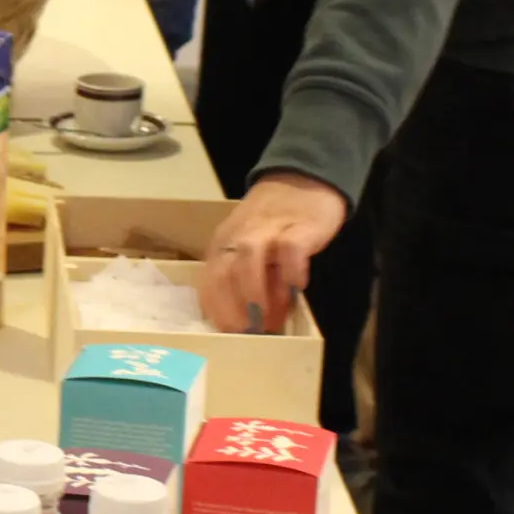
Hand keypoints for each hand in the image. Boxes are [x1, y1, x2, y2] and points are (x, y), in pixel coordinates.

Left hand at [199, 172, 350, 332]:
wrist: (303, 178)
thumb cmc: (276, 224)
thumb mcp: (255, 251)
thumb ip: (253, 281)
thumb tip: (256, 322)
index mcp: (223, 245)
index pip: (209, 281)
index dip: (218, 311)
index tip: (231, 335)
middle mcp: (239, 236)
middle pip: (224, 273)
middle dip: (233, 308)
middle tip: (250, 333)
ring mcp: (268, 229)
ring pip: (248, 258)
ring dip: (255, 293)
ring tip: (269, 320)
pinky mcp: (298, 226)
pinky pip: (289, 250)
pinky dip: (290, 271)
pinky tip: (297, 288)